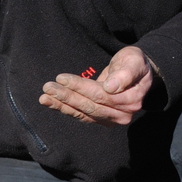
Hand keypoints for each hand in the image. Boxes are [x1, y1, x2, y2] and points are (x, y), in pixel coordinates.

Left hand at [39, 46, 154, 125]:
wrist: (138, 73)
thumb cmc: (134, 64)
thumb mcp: (134, 61)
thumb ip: (125, 73)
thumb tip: (111, 87)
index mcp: (131, 99)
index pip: (100, 95)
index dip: (80, 87)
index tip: (62, 78)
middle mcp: (122, 114)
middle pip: (89, 106)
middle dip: (67, 96)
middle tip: (47, 87)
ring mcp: (111, 119)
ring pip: (82, 113)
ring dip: (61, 105)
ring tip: (44, 97)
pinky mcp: (101, 119)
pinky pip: (80, 115)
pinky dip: (64, 109)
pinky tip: (50, 102)